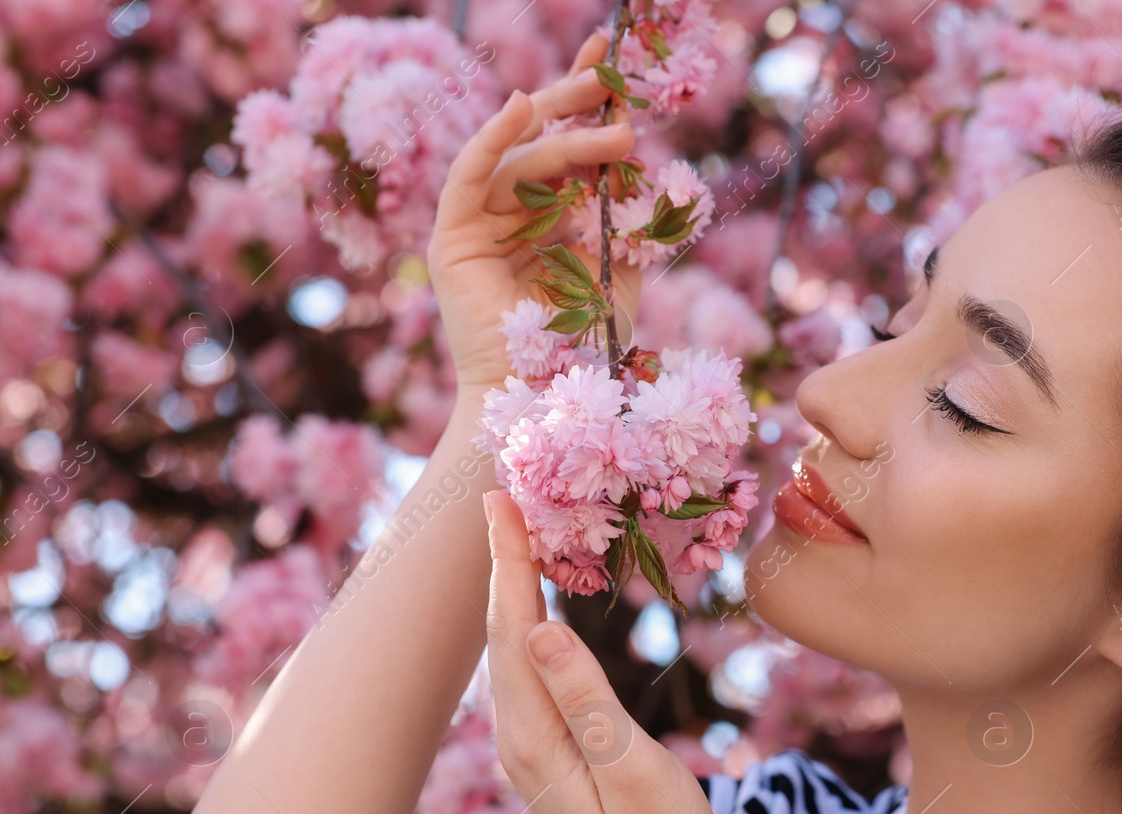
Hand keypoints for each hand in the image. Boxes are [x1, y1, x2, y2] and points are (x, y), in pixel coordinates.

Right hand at [429, 33, 643, 398]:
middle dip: (573, 106)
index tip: (619, 71)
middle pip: (538, 145)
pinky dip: (494, 138)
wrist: (543, 402)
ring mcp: (477, 227)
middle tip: (612, 77)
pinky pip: (470, 174)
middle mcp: (508, 218)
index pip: (564, 154)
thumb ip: (623, 221)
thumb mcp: (617, 273)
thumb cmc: (582, 351)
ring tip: (617, 130)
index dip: (586, 112)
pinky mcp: (452, 239)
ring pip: (518, 161)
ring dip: (565, 136)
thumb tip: (638, 160)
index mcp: (544, 224)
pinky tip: (521, 106)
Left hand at [482, 489, 721, 813]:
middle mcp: (519, 736)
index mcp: (535, 735)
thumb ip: (588, 703)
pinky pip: (529, 669)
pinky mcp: (550, 751)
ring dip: (509, 588)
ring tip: (513, 531)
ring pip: (510, 649)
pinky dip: (527, 621)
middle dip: (498, 561)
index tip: (499, 502)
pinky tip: (538, 602)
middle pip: (500, 633)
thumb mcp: (634, 773)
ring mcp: (531, 745)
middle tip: (499, 495)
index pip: (512, 630)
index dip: (506, 563)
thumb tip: (541, 628)